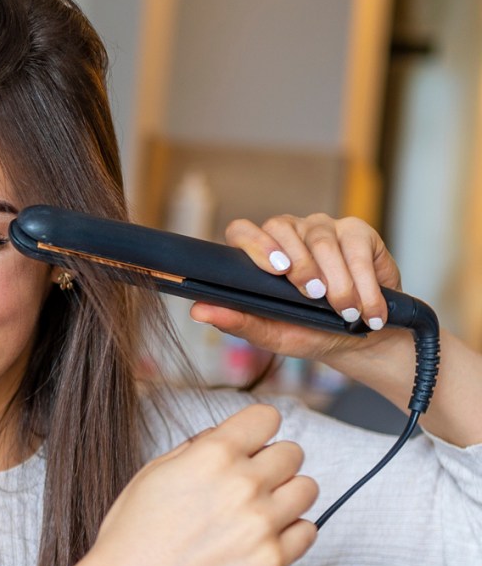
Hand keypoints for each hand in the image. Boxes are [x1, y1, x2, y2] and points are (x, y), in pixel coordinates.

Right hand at [85, 404, 317, 565]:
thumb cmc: (133, 531)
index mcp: (212, 454)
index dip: (257, 429)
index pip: (267, 417)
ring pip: (307, 489)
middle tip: (250, 483)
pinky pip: (308, 531)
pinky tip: (262, 537)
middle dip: (272, 463)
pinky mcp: (271, 560)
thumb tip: (227, 436)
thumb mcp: (153, 472)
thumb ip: (197, 447)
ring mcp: (261, 523)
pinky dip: (291, 532)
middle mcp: (243, 483)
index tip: (251, 443)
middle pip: (292, 453)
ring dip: (286, 495)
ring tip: (259, 510)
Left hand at [191, 213, 402, 361]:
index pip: (242, 231)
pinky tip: (367, 308)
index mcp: (260, 254)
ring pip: (322, 240)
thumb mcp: (273, 334)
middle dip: (300, 264)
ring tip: (345, 312)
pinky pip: (356, 247)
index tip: (276, 270)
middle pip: (282, 226)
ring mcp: (322, 228)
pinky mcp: (357, 231)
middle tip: (314, 295)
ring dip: (336, 281)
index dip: (255, 244)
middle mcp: (288, 234)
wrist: (361, 339)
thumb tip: (197, 311)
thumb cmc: (310, 332)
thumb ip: (237, 322)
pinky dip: (364, 282)